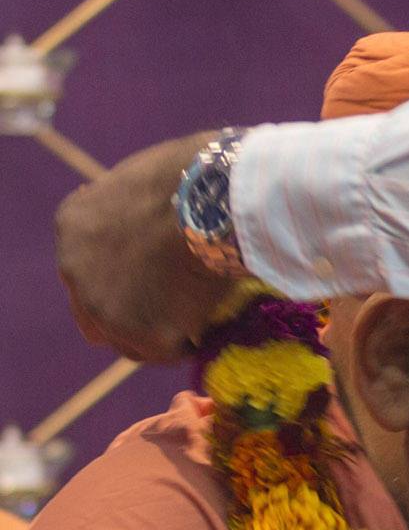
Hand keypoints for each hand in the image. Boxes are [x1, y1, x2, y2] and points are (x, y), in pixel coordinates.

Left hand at [55, 132, 235, 361]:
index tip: (147, 279)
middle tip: (166, 312)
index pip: (83, 270)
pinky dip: (187, 343)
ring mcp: (107, 308)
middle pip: (93, 315)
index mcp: (72, 226)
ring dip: (154, 336)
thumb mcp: (137, 186)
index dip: (116, 279)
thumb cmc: (191, 178)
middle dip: (126, 316)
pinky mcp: (146, 335)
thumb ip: (126, 218)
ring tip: (192, 323)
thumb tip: (145, 235)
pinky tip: (207, 327)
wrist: (216, 200)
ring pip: (127, 342)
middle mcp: (75, 271)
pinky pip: (167, 351)